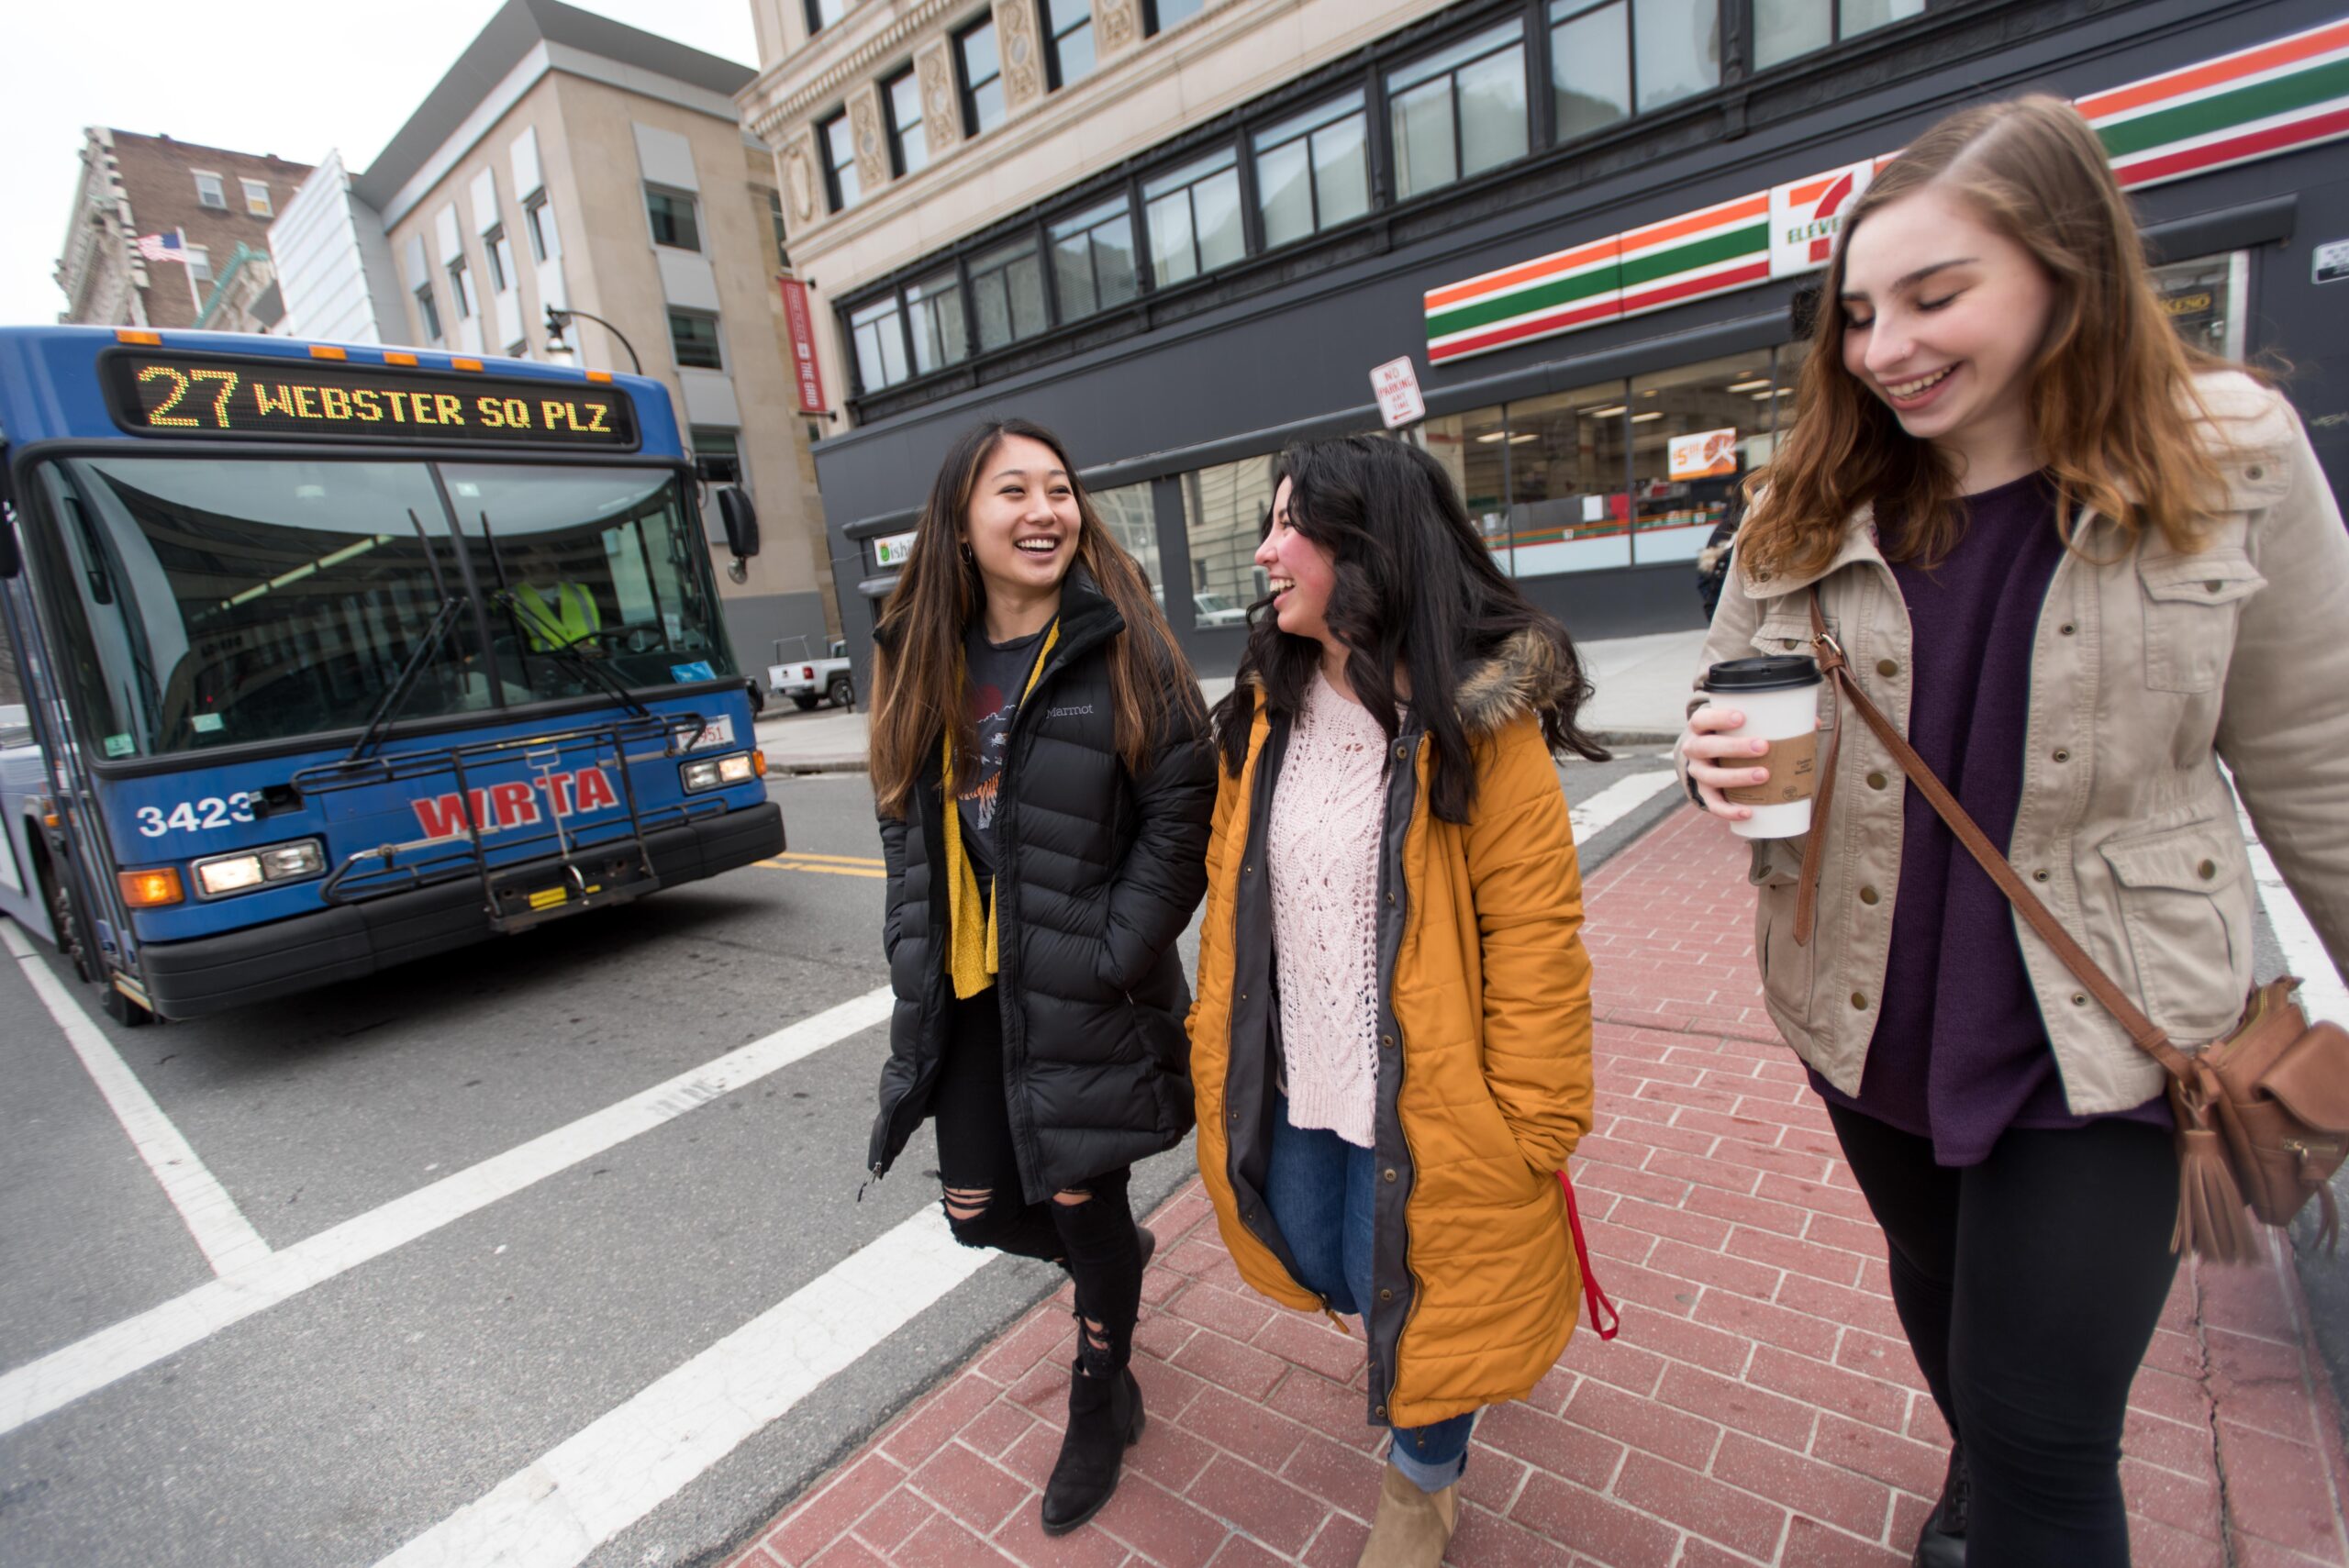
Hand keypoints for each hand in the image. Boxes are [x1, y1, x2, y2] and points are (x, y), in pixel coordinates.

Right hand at [1683, 703, 1773, 822]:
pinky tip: (1748, 812)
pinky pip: (1713, 804)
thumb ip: (1772, 721)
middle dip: (1734, 748)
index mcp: (1701, 727)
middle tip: (1763, 747)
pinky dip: (1729, 811)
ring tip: (1763, 775)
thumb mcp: (1742, 725)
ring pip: (1710, 777)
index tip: (1742, 717)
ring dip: (1736, 777)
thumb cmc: (1731, 736)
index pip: (1701, 719)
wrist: (1709, 757)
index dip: (1718, 718)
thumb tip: (1814, 722)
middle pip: (1706, 747)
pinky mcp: (1704, 793)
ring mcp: (1698, 772)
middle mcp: (1694, 749)